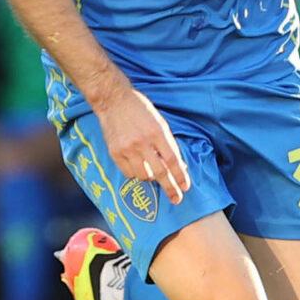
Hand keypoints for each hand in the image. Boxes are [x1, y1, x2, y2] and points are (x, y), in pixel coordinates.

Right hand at [97, 80, 192, 204]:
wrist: (113, 101)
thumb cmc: (140, 109)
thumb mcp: (159, 122)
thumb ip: (167, 143)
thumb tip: (176, 165)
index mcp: (157, 132)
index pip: (172, 160)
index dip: (180, 176)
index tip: (185, 187)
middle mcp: (142, 142)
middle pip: (159, 172)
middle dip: (170, 188)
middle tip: (176, 199)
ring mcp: (127, 149)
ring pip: (143, 175)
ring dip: (151, 178)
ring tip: (153, 173)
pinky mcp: (115, 153)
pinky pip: (128, 173)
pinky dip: (136, 174)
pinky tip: (138, 167)